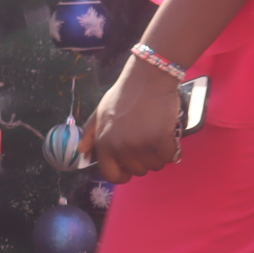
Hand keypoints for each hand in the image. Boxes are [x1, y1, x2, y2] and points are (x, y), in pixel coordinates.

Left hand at [80, 61, 182, 182]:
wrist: (148, 77)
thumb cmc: (125, 94)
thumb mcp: (101, 111)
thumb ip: (91, 133)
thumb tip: (81, 152)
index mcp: (104, 142)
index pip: (111, 175)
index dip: (122, 174)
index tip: (130, 167)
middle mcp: (120, 147)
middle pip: (137, 171)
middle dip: (144, 158)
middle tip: (146, 138)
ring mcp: (140, 144)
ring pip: (155, 165)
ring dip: (158, 153)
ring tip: (156, 132)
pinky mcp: (160, 140)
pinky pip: (169, 157)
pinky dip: (172, 148)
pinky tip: (167, 133)